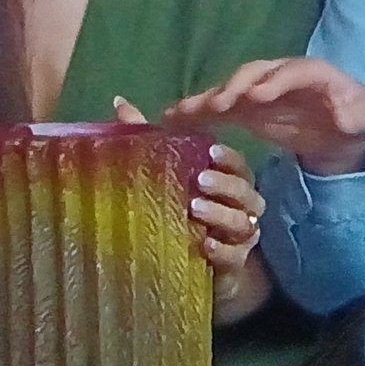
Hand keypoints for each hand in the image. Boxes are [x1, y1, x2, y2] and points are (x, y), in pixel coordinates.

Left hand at [113, 96, 264, 306]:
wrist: (194, 261)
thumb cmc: (180, 206)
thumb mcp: (163, 170)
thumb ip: (146, 136)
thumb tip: (119, 102)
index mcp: (230, 180)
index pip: (239, 164)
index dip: (229, 158)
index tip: (210, 151)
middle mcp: (241, 206)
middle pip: (246, 191)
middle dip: (225, 184)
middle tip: (199, 180)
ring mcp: (240, 236)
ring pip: (243, 222)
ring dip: (221, 214)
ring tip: (194, 209)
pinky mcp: (234, 263)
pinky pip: (235, 255)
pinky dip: (222, 249)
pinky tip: (204, 244)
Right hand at [163, 58, 364, 175]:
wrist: (340, 131)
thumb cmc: (355, 118)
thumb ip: (357, 115)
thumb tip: (342, 114)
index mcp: (313, 73)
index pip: (293, 72)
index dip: (275, 81)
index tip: (257, 97)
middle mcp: (280, 75)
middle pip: (255, 73)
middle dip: (236, 87)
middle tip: (218, 105)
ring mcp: (260, 90)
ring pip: (231, 88)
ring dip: (208, 99)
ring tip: (181, 112)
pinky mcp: (245, 109)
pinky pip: (218, 108)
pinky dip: (196, 112)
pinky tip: (171, 119)